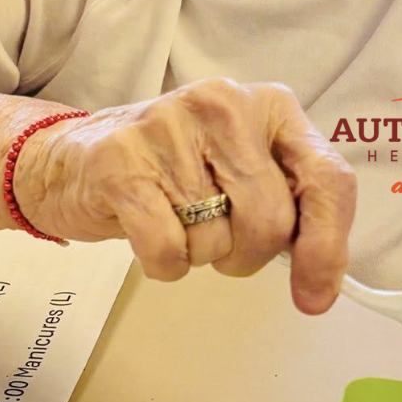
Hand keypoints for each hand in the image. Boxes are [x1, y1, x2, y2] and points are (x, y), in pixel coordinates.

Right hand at [15, 78, 355, 313]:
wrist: (72, 159)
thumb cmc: (172, 173)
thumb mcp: (243, 171)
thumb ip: (290, 206)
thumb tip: (319, 283)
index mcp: (271, 105)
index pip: (327, 178)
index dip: (329, 247)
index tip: (314, 296)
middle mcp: (225, 104)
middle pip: (271, 221)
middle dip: (247, 255)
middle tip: (218, 240)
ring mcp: (170, 128)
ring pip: (217, 240)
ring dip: (199, 254)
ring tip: (174, 218)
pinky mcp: (122, 162)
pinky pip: (169, 250)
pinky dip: (164, 264)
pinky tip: (148, 232)